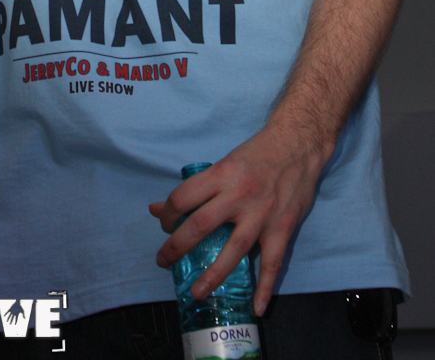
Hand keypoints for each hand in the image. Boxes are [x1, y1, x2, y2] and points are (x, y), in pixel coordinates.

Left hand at [149, 123, 328, 315]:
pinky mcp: (282, 227)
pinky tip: (257, 307)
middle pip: (201, 224)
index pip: (183, 197)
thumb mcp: (223, 164)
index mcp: (221, 174)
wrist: (297, 144)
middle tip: (164, 260)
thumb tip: (155, 208)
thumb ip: (194, 188)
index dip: (167, 214)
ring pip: (234, 249)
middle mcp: (239, 195)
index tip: (164, 224)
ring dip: (213, 275)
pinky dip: (265, 287)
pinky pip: (273, 263)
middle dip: (177, 246)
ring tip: (196, 292)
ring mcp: (262, 214)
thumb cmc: (256, 153)